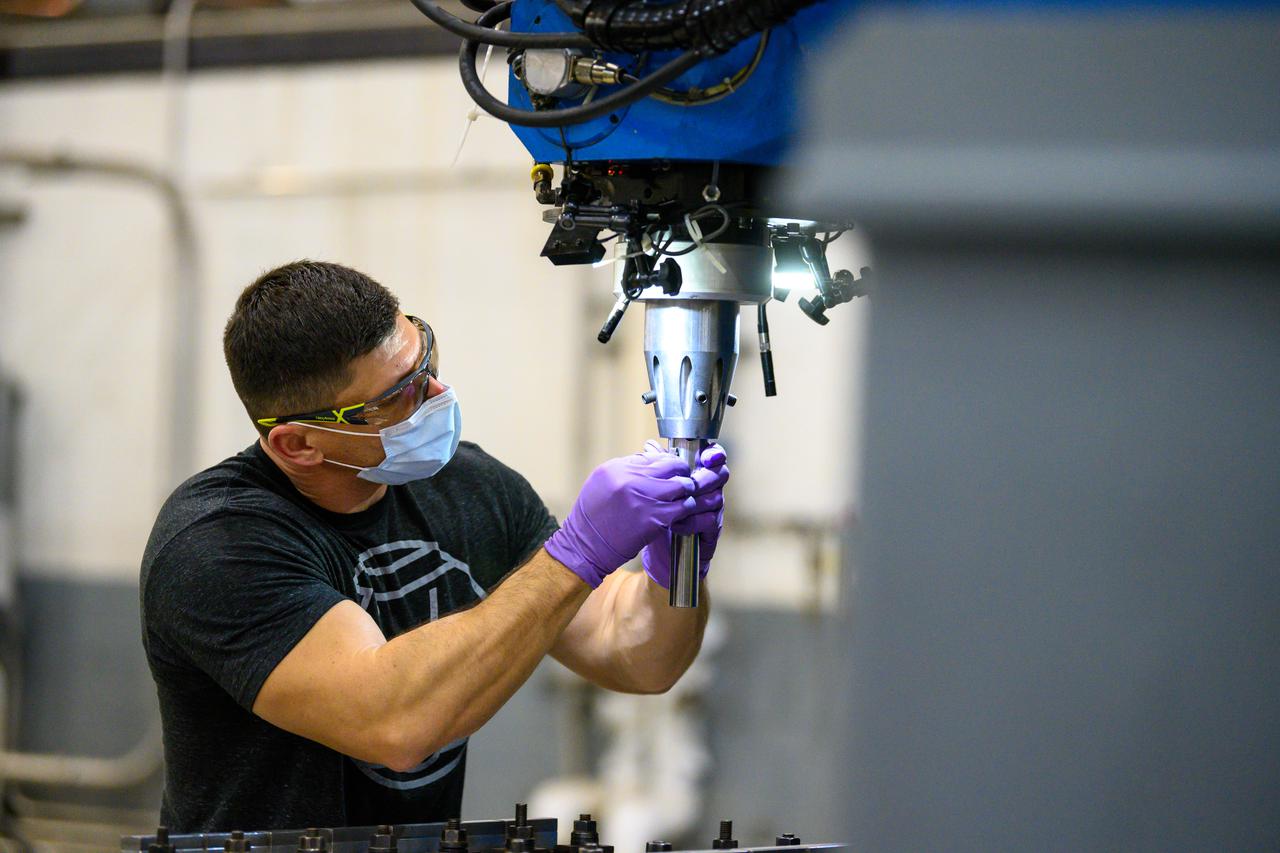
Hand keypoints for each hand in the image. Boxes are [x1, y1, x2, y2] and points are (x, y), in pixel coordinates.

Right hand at [545, 444, 701, 587]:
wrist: (586, 546)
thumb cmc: (593, 517)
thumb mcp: (601, 484)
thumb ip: (624, 470)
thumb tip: (649, 460)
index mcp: (616, 468)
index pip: (653, 456)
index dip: (665, 463)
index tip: (670, 470)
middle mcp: (630, 479)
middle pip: (670, 465)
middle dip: (681, 472)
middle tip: (684, 479)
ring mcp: (643, 499)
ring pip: (682, 484)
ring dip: (686, 490)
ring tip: (683, 497)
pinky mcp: (654, 518)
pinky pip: (683, 507)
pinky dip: (686, 508)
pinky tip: (680, 512)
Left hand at [641, 442, 728, 588]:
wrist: (661, 548)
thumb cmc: (659, 513)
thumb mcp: (653, 488)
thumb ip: (656, 466)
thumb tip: (651, 445)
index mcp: (698, 474)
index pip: (715, 456)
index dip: (715, 454)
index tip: (706, 458)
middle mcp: (710, 489)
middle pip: (721, 475)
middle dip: (706, 478)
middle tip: (691, 484)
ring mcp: (714, 510)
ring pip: (716, 498)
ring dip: (695, 502)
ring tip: (675, 508)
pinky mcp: (712, 530)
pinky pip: (709, 521)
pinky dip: (692, 522)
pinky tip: (676, 525)